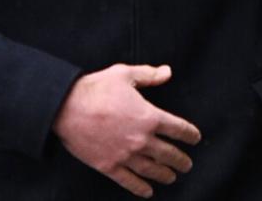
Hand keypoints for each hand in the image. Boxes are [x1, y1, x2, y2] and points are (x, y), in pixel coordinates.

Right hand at [53, 64, 201, 197]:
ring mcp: (125, 155)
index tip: (195, 139)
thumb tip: (168, 72)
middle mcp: (141, 139)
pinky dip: (140, 188)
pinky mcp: (108, 166)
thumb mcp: (125, 74)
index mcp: (149, 116)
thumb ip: (149, 75)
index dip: (190, 135)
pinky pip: (129, 181)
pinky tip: (148, 191)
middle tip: (187, 165)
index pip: (178, 128)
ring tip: (172, 177)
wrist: (66, 108)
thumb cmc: (96, 88)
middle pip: (168, 153)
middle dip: (181, 160)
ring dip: (165, 175)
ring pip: (152, 170)